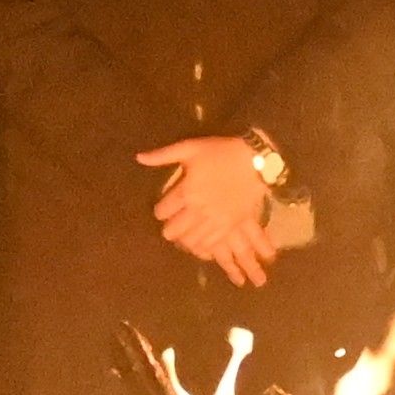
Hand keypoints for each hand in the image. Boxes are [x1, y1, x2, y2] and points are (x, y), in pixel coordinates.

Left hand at [140, 134, 280, 287]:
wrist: (255, 161)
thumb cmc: (220, 152)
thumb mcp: (190, 148)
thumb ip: (163, 155)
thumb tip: (139, 157)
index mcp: (186, 190)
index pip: (162, 211)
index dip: (160, 211)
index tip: (164, 208)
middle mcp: (198, 209)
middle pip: (172, 231)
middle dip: (169, 228)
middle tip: (173, 223)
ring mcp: (214, 220)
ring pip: (189, 242)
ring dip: (184, 239)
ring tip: (186, 233)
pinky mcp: (229, 227)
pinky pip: (210, 246)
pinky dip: (202, 246)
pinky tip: (200, 240)